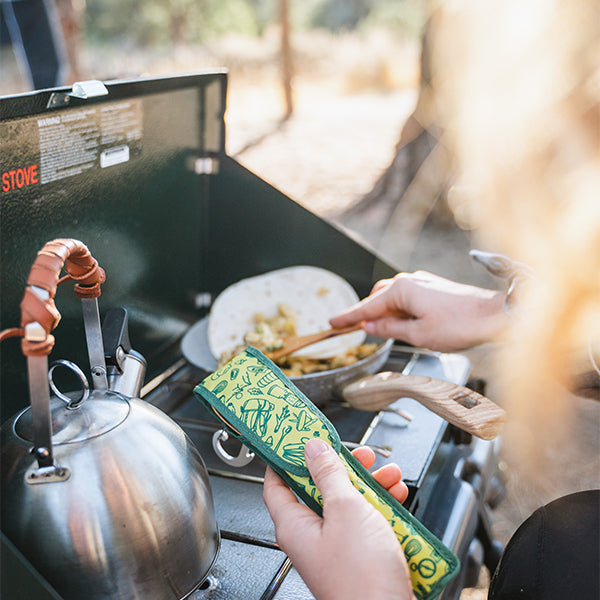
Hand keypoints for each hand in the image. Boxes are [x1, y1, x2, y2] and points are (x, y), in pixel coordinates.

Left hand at [263, 438, 413, 599]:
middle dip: (341, 467)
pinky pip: (364, 523)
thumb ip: (329, 474)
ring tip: (387, 472)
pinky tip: (396, 496)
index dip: (285, 457)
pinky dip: (379, 507)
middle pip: (318, 489)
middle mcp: (310, 536)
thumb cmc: (361, 577)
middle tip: (357, 453)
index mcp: (294, 525)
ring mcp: (335, 547)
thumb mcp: (345, 509)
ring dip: (367, 485)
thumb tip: (312, 448)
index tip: (297, 437)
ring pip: (345, 504)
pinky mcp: (357, 556)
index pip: (276, 482)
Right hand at [330, 271, 507, 351]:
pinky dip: (400, 310)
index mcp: (402, 290)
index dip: (349, 317)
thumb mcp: (419, 335)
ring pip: (394, 297)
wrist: (496, 315)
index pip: (367, 306)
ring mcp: (423, 282)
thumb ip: (390, 329)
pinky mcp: (433, 287)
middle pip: (378, 297)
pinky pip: (408, 297)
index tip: (332, 322)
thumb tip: (371, 324)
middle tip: (356, 329)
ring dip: (386, 313)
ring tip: (384, 332)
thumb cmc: (461, 325)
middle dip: (368, 313)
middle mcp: (411, 280)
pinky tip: (405, 323)